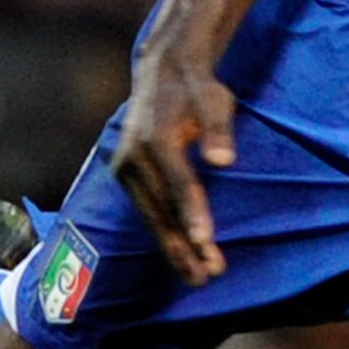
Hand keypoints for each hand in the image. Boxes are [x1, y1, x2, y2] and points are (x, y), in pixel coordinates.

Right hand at [109, 48, 236, 285]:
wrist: (162, 72)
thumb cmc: (197, 88)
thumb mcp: (215, 100)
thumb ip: (218, 130)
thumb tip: (224, 160)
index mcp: (157, 139)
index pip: (179, 183)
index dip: (193, 213)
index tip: (205, 241)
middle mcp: (134, 157)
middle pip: (162, 208)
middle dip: (185, 245)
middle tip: (207, 276)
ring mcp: (125, 167)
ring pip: (152, 216)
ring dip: (175, 248)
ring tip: (198, 276)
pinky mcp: (124, 174)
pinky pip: (147, 210)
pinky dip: (164, 233)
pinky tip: (182, 254)